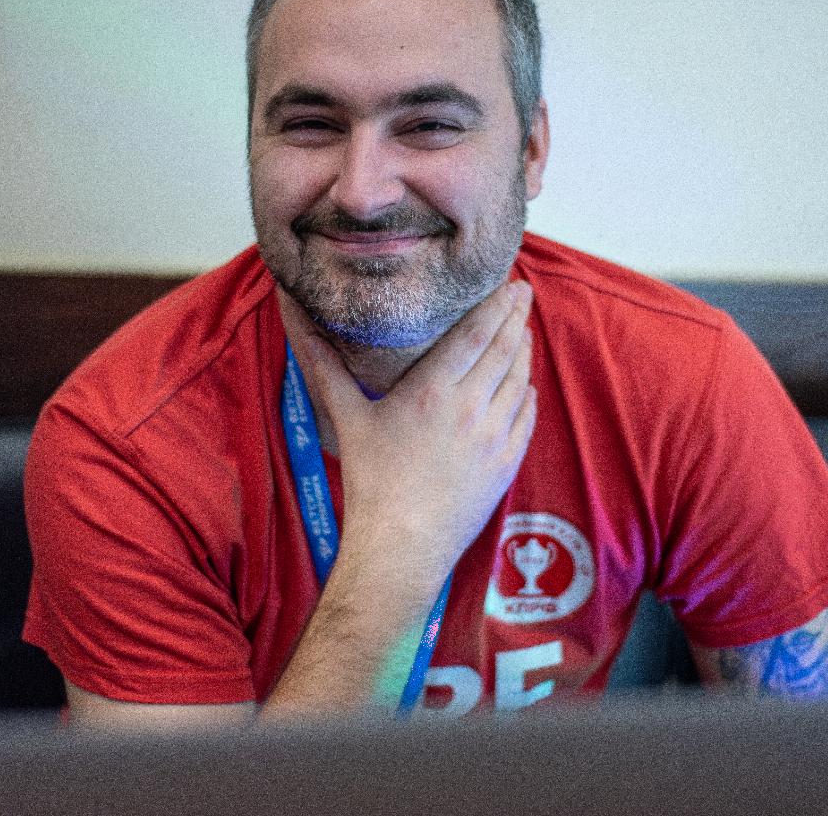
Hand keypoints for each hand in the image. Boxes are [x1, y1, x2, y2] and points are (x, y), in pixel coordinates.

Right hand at [293, 281, 537, 577]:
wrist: (403, 544)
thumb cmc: (371, 482)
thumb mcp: (348, 419)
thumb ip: (327, 369)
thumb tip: (300, 330)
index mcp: (432, 389)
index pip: (475, 333)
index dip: (496, 304)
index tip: (509, 283)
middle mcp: (470, 407)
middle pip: (503, 349)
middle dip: (515, 317)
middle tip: (523, 292)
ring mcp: (493, 436)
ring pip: (519, 380)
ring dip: (523, 352)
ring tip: (522, 332)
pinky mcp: (506, 464)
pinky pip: (526, 417)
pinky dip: (527, 394)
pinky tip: (524, 385)